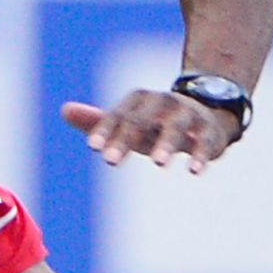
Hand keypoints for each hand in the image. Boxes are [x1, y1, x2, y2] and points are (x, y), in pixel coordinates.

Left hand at [62, 91, 244, 173]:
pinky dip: (200, 154)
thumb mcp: (127, 122)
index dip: (105, 130)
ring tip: (158, 163)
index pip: (118, 116)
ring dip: (167, 143)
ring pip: (175, 126)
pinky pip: (204, 140)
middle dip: (126, 139)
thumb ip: (97, 121)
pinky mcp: (208, 129)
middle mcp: (161, 103)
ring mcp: (187, 114)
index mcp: (138, 102)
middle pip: (142, 120)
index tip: (94, 147)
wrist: (205, 111)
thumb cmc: (156, 123)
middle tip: (110, 161)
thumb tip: (64, 110)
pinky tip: (194, 171)